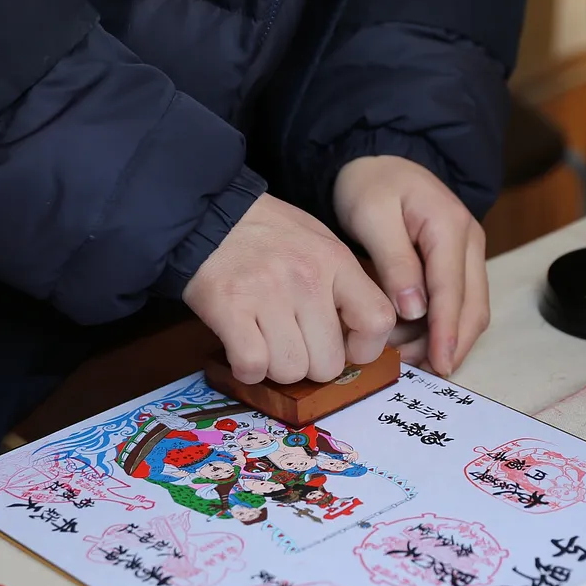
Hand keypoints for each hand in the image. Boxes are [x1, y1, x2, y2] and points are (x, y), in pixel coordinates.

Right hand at [184, 193, 395, 385]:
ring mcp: (267, 294)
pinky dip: (248, 370)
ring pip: (290, 371)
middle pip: (328, 363)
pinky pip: (252, 365)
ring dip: (276, 367)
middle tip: (294, 343)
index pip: (376, 321)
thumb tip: (357, 340)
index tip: (346, 348)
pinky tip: (244, 352)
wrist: (209, 215)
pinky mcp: (229, 308)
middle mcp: (306, 278)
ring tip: (265, 341)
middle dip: (310, 363)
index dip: (365, 349)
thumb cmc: (267, 235)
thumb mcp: (319, 243)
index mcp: (335, 260)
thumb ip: (343, 286)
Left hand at [334, 155, 488, 375]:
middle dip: (451, 345)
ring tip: (409, 361)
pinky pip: (458, 304)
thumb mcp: (372, 216)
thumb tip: (414, 310)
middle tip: (421, 373)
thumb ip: (394, 262)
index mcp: (450, 226)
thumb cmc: (371, 186)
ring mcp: (468, 254)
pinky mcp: (458, 265)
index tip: (439, 364)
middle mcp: (470, 241)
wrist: (379, 164)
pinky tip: (412, 343)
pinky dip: (440, 328)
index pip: (453, 290)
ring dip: (445, 340)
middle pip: (474, 307)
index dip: (446, 331)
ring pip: (471, 310)